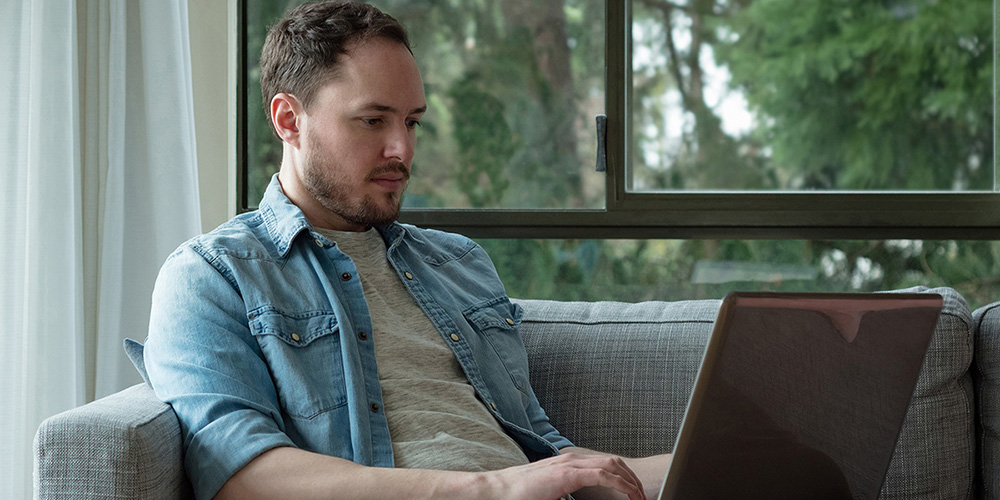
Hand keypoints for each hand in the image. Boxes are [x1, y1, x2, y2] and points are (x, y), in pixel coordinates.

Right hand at [477, 452, 645, 499]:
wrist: (499, 491)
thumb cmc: (521, 495)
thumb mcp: (552, 493)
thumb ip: (569, 495)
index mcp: (569, 463)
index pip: (605, 464)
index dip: (624, 477)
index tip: (634, 493)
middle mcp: (572, 459)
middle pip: (614, 462)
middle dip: (633, 478)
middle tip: (642, 496)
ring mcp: (569, 464)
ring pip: (612, 465)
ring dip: (630, 481)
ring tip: (639, 497)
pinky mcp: (566, 474)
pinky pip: (602, 475)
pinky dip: (620, 484)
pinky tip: (629, 495)